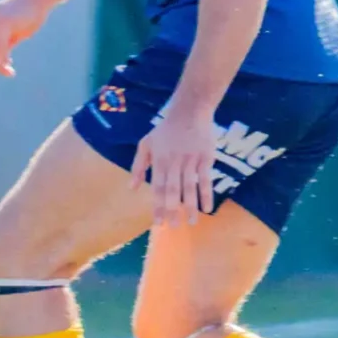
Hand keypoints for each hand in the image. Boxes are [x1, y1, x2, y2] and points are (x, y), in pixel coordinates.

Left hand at [131, 104, 218, 224]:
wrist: (190, 110)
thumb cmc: (166, 128)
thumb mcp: (146, 144)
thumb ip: (138, 166)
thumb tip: (130, 188)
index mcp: (159, 160)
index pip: (157, 188)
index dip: (158, 206)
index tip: (158, 223)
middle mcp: (174, 163)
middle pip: (173, 190)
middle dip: (172, 210)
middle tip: (173, 227)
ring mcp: (191, 161)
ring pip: (190, 187)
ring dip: (190, 206)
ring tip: (191, 222)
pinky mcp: (205, 158)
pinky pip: (206, 179)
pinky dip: (207, 194)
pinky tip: (207, 208)